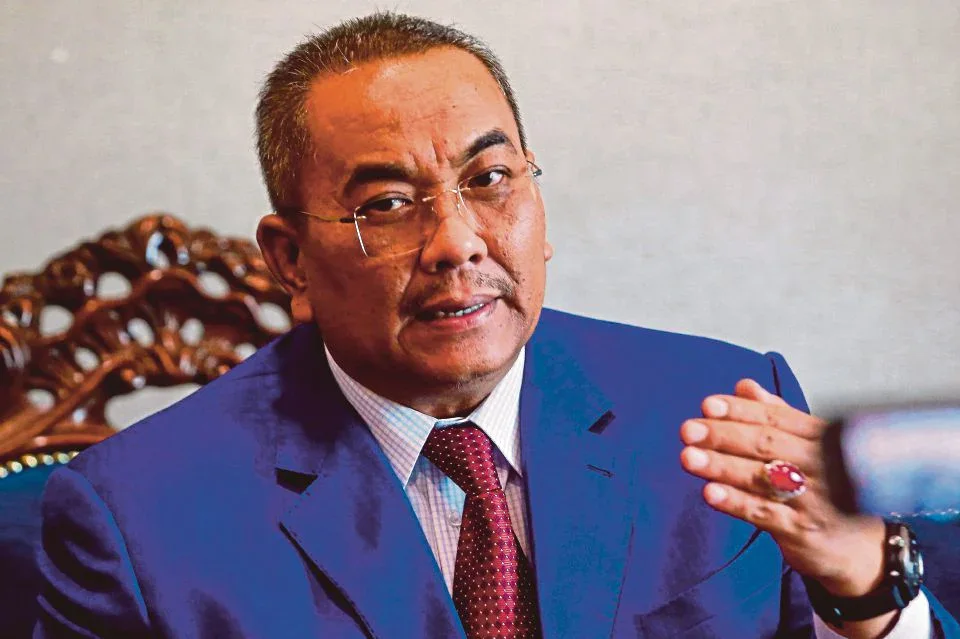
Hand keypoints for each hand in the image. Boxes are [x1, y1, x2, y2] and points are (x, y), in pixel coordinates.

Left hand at [679, 379, 892, 635]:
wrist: (860, 546)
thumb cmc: (827, 487)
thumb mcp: (809, 447)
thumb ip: (777, 415)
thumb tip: (744, 385)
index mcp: (821, 438)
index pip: (776, 418)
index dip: (740, 410)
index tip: (708, 405)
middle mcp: (821, 465)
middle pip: (767, 444)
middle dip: (724, 435)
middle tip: (689, 430)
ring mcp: (814, 499)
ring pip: (762, 477)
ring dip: (722, 466)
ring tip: (688, 457)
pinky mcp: (804, 530)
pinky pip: (765, 513)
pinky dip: (736, 502)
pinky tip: (710, 493)